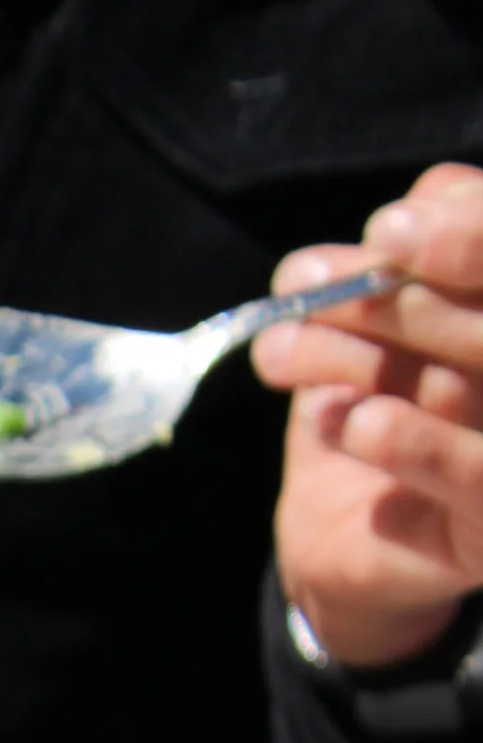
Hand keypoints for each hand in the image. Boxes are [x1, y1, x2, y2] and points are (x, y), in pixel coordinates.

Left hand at [256, 165, 482, 668]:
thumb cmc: (370, 397)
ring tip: (279, 349)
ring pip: (464, 387)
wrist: (342, 529)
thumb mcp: (377, 318)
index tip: (384, 232)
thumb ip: (406, 260)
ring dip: (367, 359)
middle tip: (301, 284)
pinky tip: (352, 423)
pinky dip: (412, 443)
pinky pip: (474, 475)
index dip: (465, 233)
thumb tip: (416, 212)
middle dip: (393, 298)